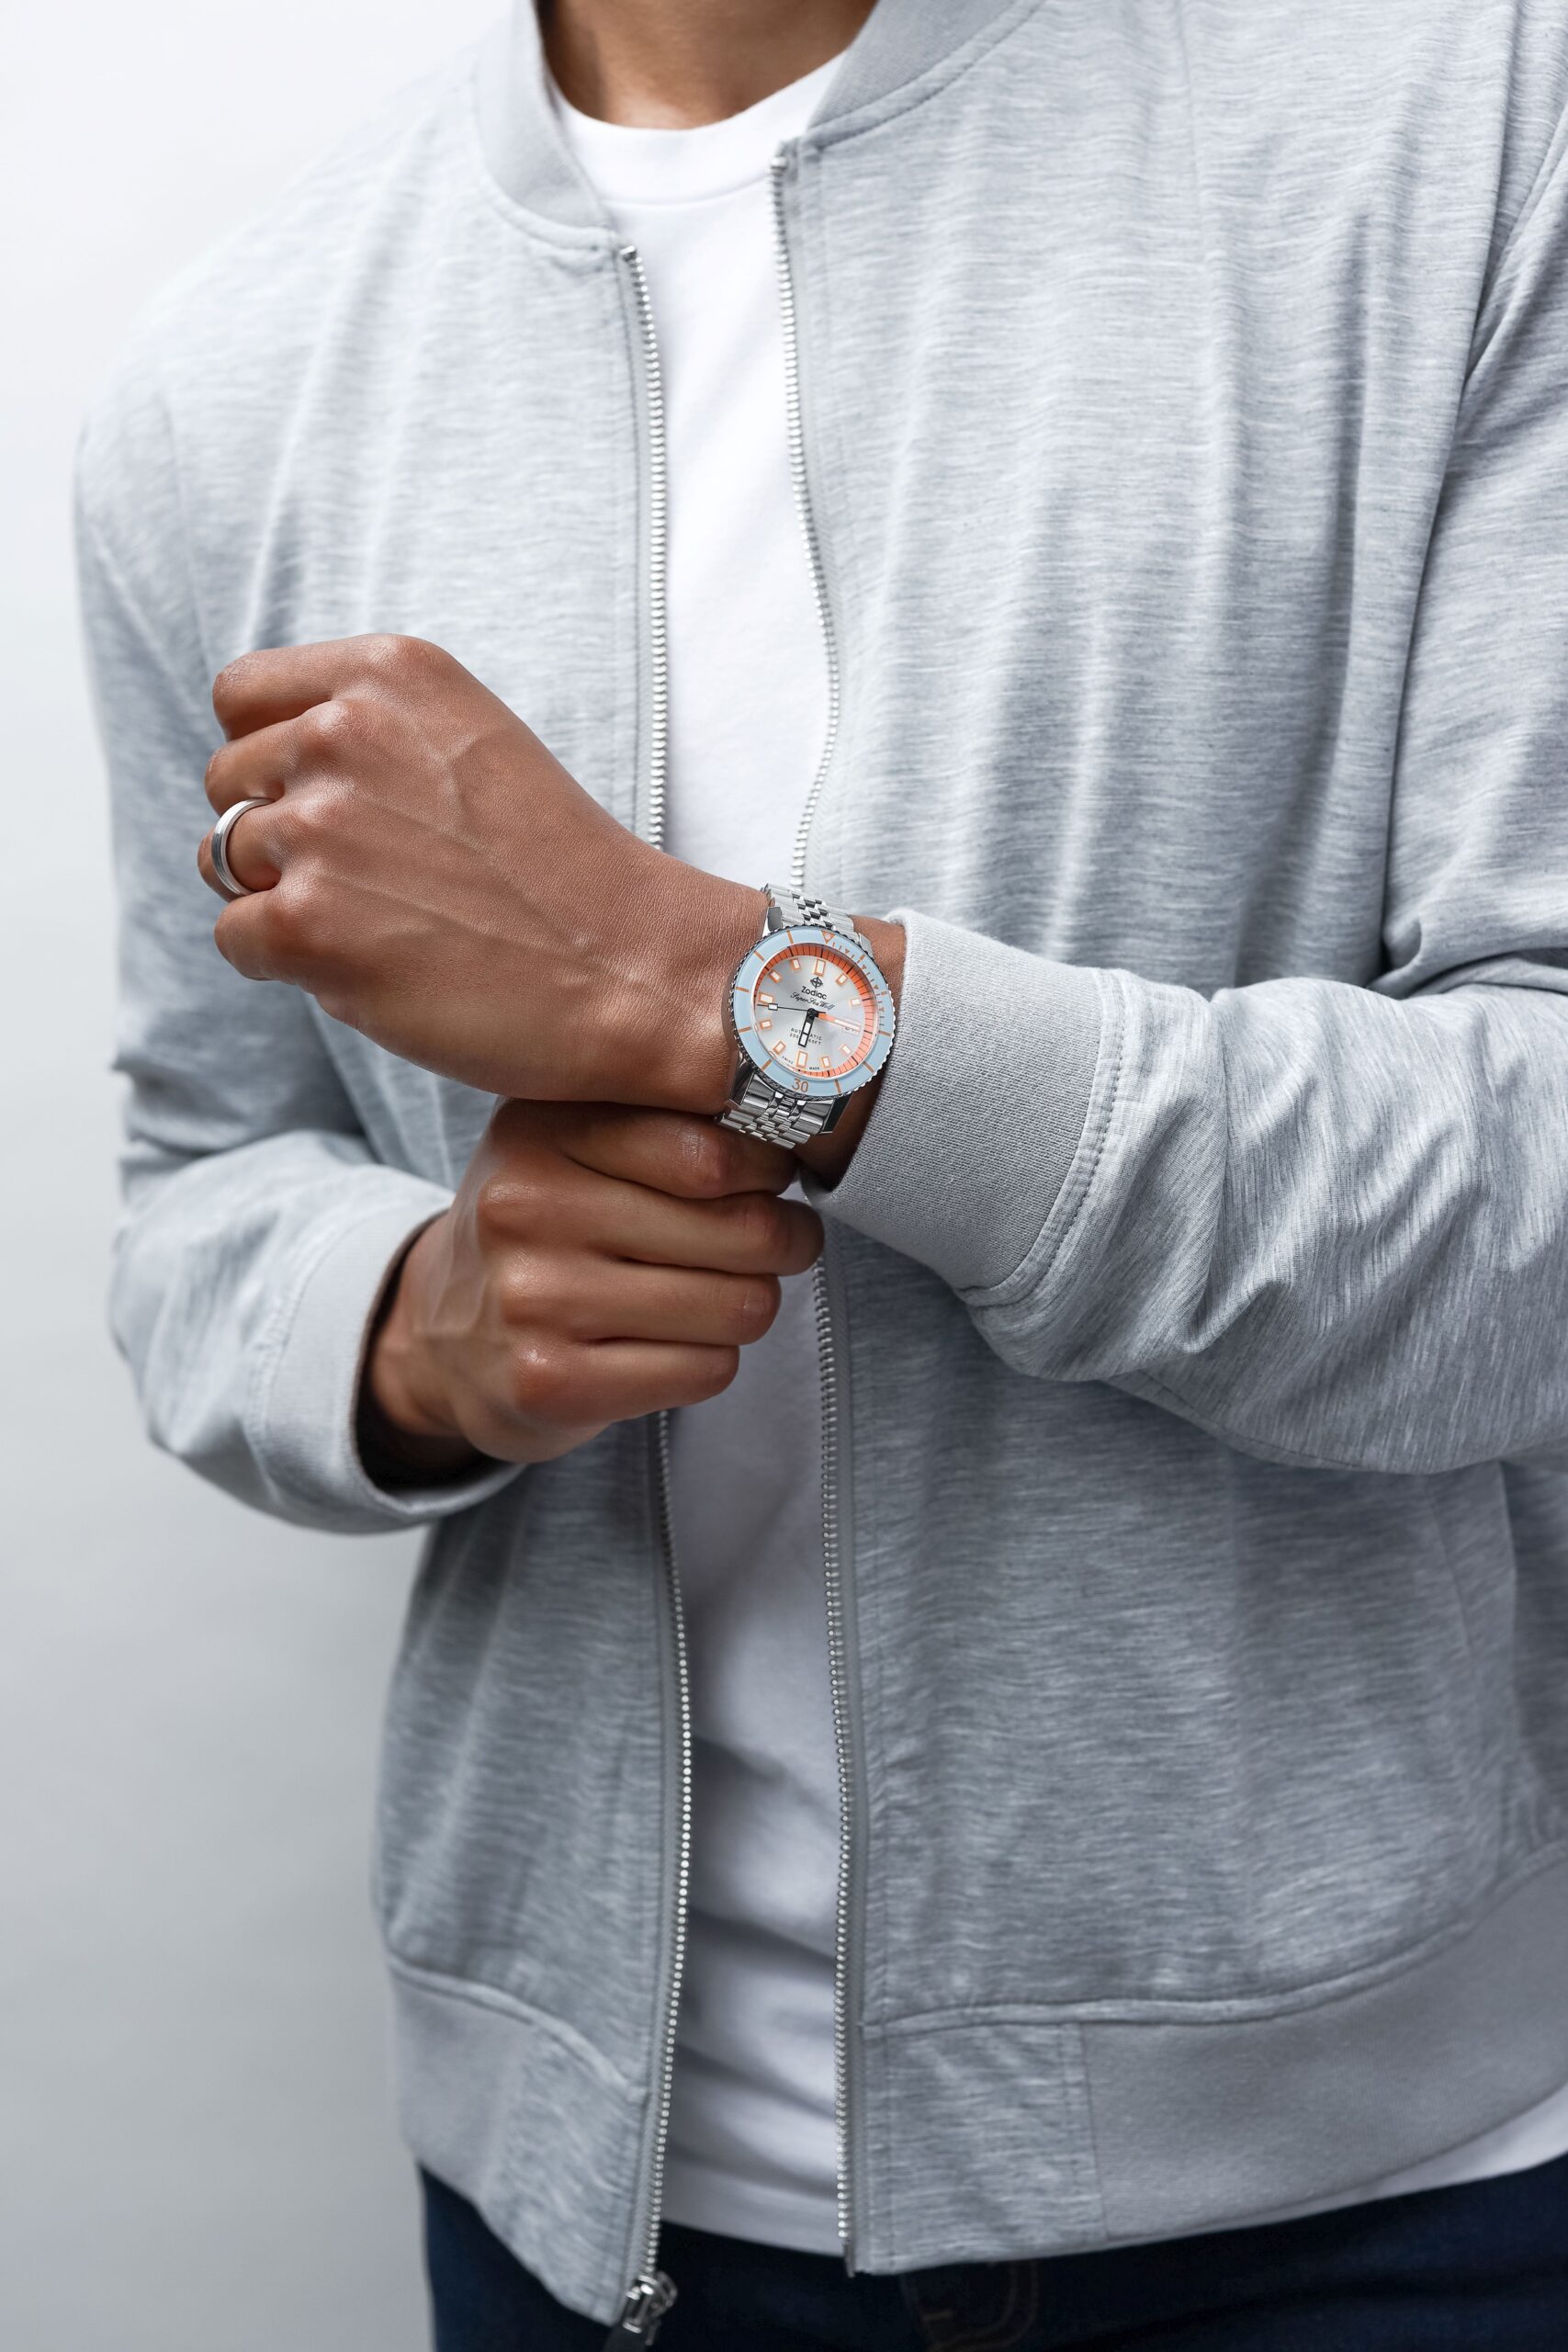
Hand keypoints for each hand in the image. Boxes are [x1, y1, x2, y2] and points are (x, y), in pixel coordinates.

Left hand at [197, 634, 756, 1107]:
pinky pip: (235, 938)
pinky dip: (287, 966)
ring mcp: (319, 827)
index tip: (330, 805)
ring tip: (386, 925)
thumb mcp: (476, 743)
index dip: (270, 759)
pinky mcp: (304, 923)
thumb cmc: (563, 876)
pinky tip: (374, 968)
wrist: (634, 971)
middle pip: (226, 781)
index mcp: (391, 672)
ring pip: (223, 861)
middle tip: (375, 882)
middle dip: (277, 834)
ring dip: (285, 901)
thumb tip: (260, 770)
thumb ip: (372, 731)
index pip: (242, 696)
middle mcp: (344, 732)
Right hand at [360, 1099, 822, 1476]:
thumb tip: (799, 1121)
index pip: (714, 1151)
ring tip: (721, 1294)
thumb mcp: (573, 1143)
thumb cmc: (542, 1229)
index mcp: (541, 1130)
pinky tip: (675, 1346)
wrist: (444, 1340)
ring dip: (751, 1304)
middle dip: (784, 1241)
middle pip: (742, 1230)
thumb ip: (666, 1117)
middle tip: (779, 1242)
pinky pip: (707, 1369)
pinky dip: (713, 1360)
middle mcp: (527, 1208)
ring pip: (738, 1305)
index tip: (774, 1178)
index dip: (772, 1169)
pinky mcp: (551, 1383)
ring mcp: (534, 1301)